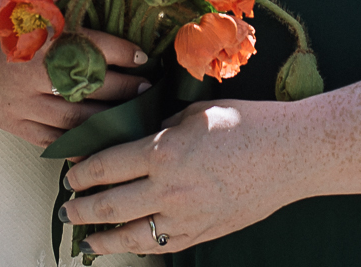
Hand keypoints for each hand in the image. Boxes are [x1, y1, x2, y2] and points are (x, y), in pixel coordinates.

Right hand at [0, 6, 150, 146]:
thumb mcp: (23, 13)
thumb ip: (61, 22)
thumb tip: (109, 24)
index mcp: (35, 38)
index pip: (89, 46)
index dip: (121, 52)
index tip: (143, 56)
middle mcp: (29, 72)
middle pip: (87, 85)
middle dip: (123, 88)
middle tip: (148, 88)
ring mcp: (20, 103)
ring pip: (74, 117)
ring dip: (108, 118)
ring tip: (133, 116)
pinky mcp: (12, 123)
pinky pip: (51, 139)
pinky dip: (78, 142)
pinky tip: (101, 142)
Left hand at [61, 99, 306, 254]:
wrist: (292, 154)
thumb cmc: (248, 124)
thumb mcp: (196, 112)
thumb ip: (161, 126)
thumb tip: (134, 135)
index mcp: (163, 151)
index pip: (106, 166)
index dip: (81, 172)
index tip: (70, 175)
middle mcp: (169, 189)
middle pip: (108, 206)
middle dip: (81, 209)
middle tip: (67, 208)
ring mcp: (186, 217)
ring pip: (130, 236)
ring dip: (101, 239)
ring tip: (86, 238)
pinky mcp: (203, 233)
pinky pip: (161, 246)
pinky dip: (138, 248)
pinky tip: (127, 245)